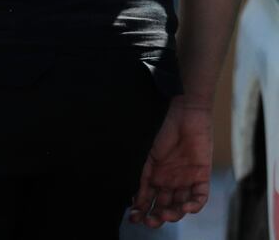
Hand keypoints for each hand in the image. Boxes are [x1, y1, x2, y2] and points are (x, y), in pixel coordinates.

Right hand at [129, 97, 212, 226]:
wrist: (186, 114)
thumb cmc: (164, 129)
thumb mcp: (150, 156)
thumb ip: (144, 176)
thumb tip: (133, 198)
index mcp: (156, 175)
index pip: (148, 198)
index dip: (141, 209)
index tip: (133, 217)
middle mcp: (171, 181)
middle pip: (165, 205)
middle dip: (157, 216)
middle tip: (150, 222)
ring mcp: (187, 180)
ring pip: (181, 205)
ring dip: (173, 214)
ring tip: (166, 216)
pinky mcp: (202, 176)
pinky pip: (200, 197)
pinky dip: (194, 205)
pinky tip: (185, 208)